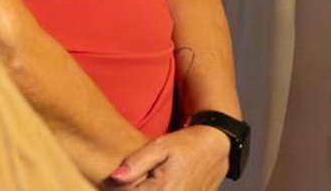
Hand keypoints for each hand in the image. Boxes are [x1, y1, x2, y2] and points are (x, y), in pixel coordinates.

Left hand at [106, 126, 229, 189]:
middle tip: (144, 177)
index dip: (119, 188)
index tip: (122, 179)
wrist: (216, 147)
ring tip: (153, 180)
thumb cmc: (187, 144)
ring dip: (148, 190)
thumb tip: (114, 177)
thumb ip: (136, 162)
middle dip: (134, 189)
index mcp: (162, 190)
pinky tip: (161, 184)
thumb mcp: (161, 145)